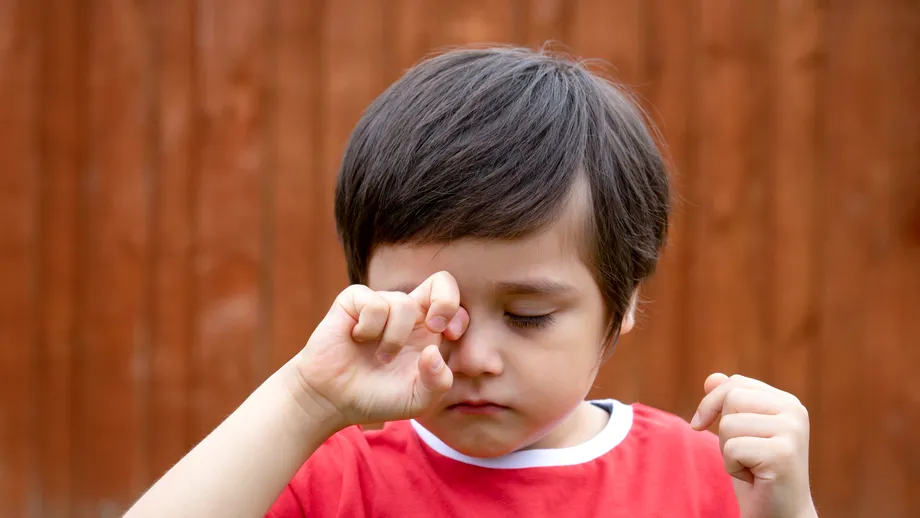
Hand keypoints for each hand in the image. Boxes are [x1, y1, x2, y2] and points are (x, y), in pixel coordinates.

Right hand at [288, 271, 468, 428]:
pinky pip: (373, 303)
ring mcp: (380, 304)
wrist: (334, 400)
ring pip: (403, 303)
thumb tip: (434, 351)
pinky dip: (369, 329)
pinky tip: (357, 340)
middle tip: (433, 328)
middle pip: (441, 282)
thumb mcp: (418, 400)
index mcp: (427, 330)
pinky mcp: (353, 302)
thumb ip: (438, 382)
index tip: (449, 336)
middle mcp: (407, 313)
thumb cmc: (377, 397)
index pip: (453, 302)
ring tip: (380, 359)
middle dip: (445, 303)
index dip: (457, 313)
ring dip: (393, 339)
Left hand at [691, 373, 817, 517]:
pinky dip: (733, 468)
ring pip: (728, 425)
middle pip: (731, 399)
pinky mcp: (782, 453)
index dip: (711, 403)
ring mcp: (792, 431)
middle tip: (744, 454)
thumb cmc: (756, 472)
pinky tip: (755, 478)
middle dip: (724, 431)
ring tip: (751, 466)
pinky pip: (732, 449)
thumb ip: (728, 402)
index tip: (699, 425)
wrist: (780, 514)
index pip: (735, 383)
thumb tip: (711, 378)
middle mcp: (794, 411)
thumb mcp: (739, 432)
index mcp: (787, 402)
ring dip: (728, 452)